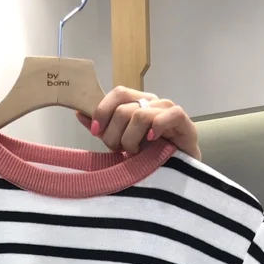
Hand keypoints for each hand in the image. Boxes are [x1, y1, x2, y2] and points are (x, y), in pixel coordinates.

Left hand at [76, 86, 201, 159]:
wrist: (179, 170)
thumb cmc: (149, 156)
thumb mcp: (120, 142)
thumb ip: (103, 128)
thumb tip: (79, 113)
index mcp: (137, 103)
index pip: (117, 93)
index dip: (102, 111)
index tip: (96, 132)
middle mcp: (152, 102)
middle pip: (123, 109)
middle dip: (114, 134)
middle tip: (119, 150)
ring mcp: (168, 110)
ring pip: (139, 115)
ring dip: (131, 139)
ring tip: (135, 153)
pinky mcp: (184, 121)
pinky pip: (167, 116)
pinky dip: (156, 129)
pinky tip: (151, 142)